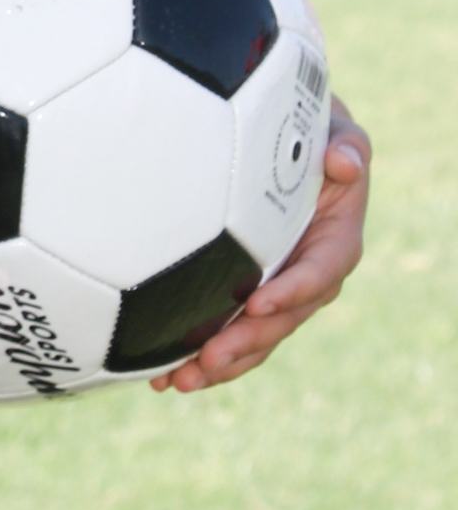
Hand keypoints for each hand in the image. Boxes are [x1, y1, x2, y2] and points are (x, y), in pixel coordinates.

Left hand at [151, 95, 370, 393]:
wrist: (277, 138)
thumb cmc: (307, 130)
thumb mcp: (333, 128)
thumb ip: (346, 145)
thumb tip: (344, 161)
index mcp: (333, 240)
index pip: (321, 273)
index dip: (294, 291)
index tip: (260, 303)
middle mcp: (307, 274)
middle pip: (283, 320)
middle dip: (246, 344)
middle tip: (206, 360)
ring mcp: (275, 289)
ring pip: (254, 338)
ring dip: (219, 365)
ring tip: (178, 381)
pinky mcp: (243, 297)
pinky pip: (226, 332)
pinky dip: (197, 356)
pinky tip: (162, 375)